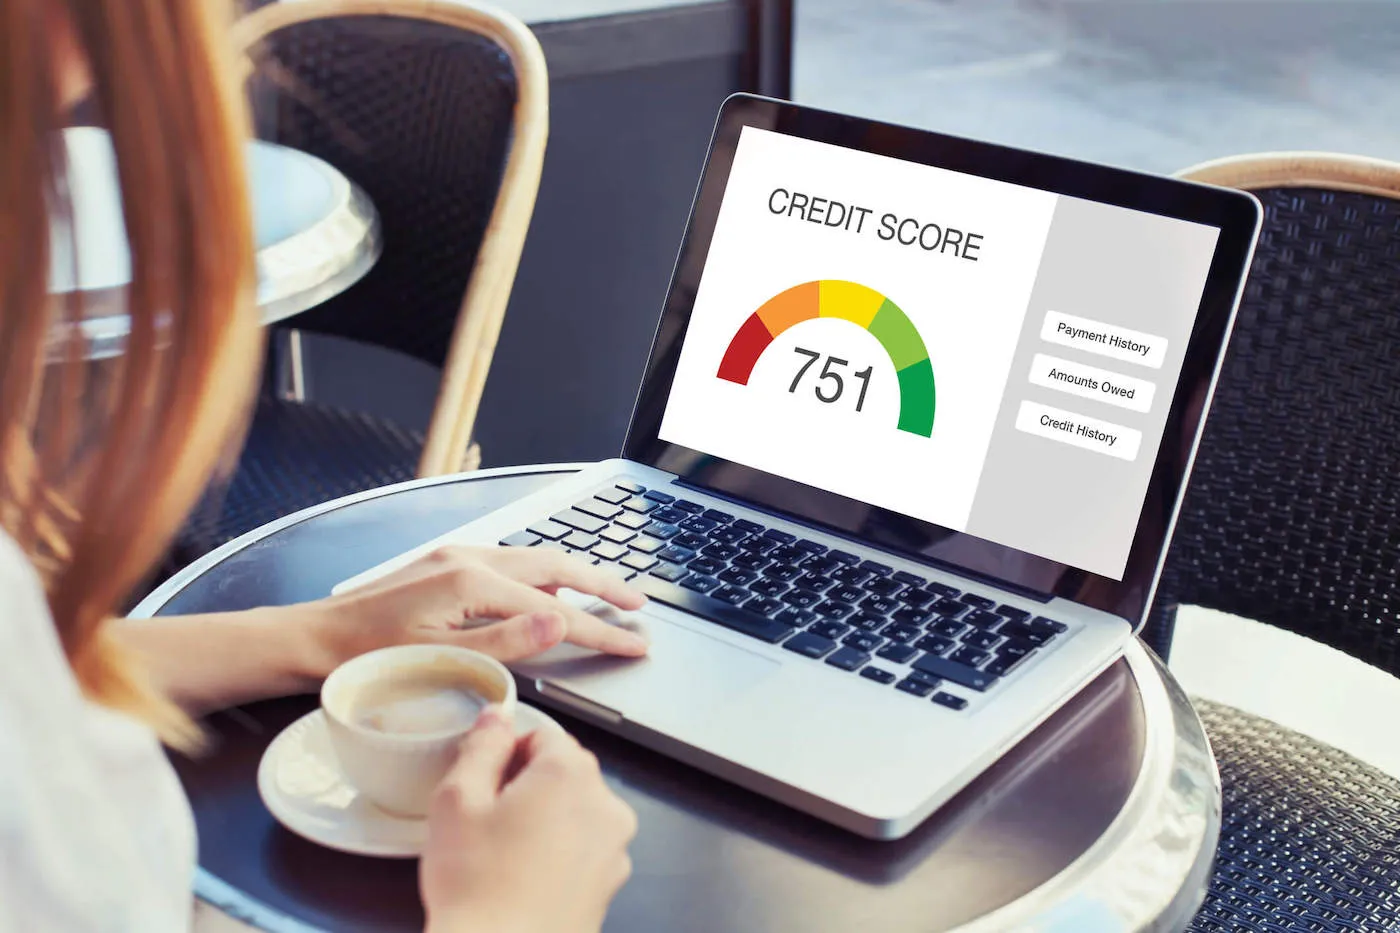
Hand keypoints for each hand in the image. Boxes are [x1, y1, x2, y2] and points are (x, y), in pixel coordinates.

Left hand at [309, 546, 648, 674]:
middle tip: (638, 605)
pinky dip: (542, 577)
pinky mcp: (445, 565)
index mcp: (472, 582)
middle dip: (602, 584)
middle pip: (555, 566)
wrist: (311, 639)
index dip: (600, 629)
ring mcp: (456, 557)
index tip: (635, 642)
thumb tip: (561, 619)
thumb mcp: (442, 659)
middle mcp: (469, 559)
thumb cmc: (366, 658)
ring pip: (534, 561)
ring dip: (575, 576)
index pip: (556, 609)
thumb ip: (507, 642)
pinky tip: (548, 591)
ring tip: (606, 595)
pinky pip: (510, 565)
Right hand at [421, 707, 636, 932]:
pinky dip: (558, 856)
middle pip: (563, 773)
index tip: (483, 784)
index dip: (506, 755)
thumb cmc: (476, 885)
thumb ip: (482, 746)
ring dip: (544, 822)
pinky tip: (522, 880)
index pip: (543, 734)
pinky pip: (583, 851)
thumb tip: (497, 717)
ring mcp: (614, 848)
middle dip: (526, 787)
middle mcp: (605, 805)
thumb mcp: (457, 799)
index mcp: (571, 774)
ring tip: (502, 856)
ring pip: (574, 813)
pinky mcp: (611, 885)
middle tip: (486, 822)